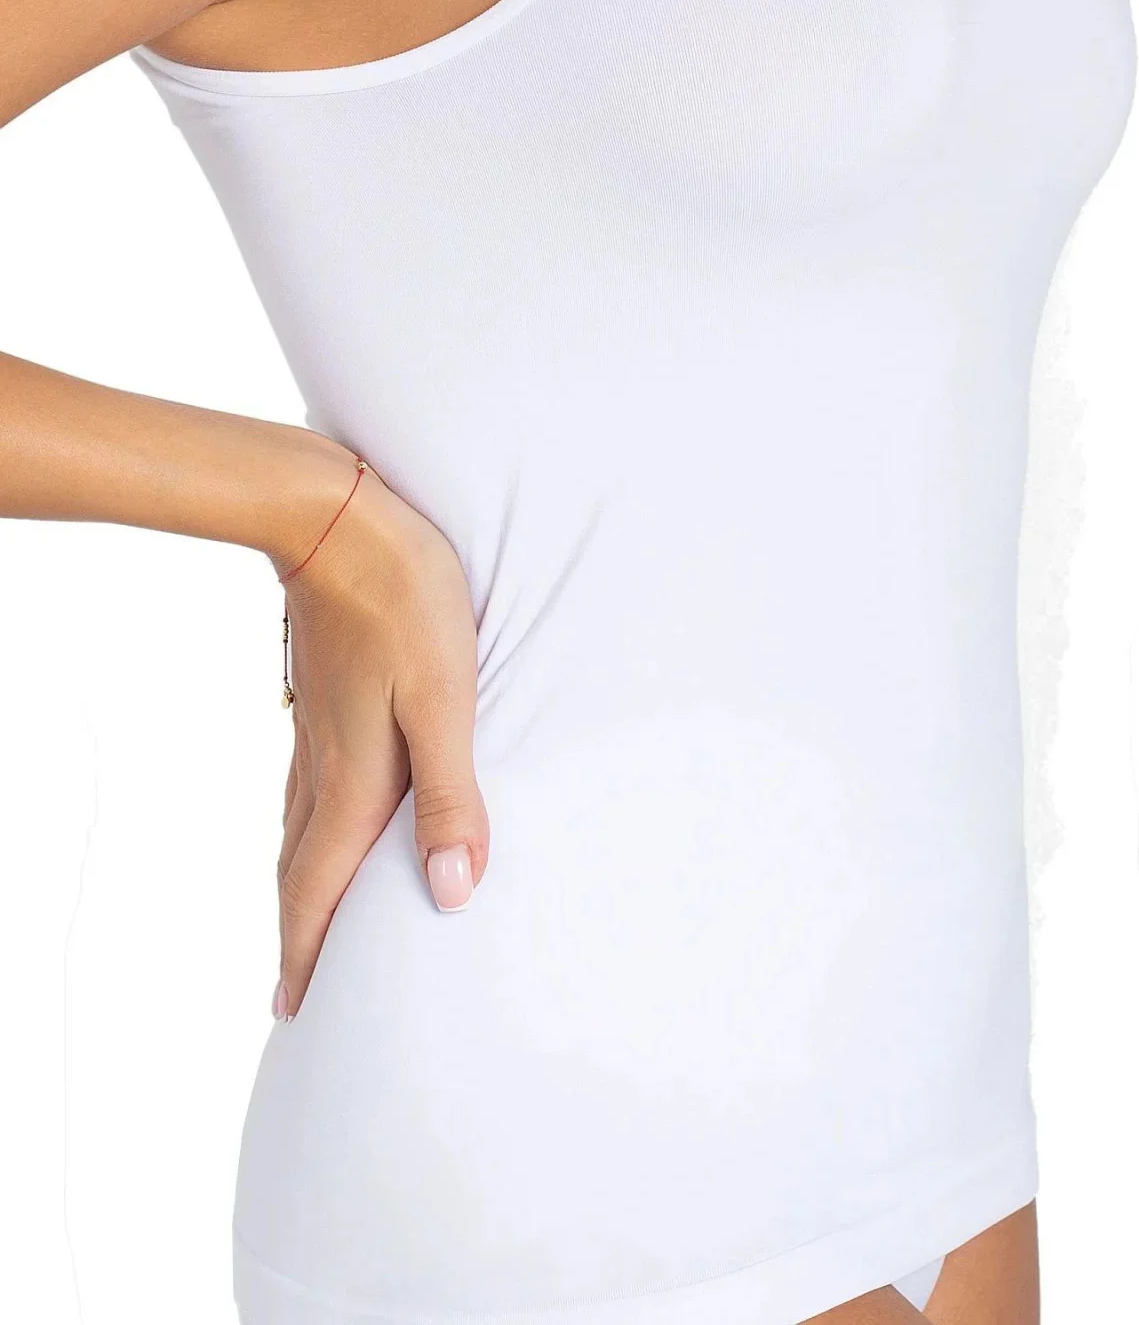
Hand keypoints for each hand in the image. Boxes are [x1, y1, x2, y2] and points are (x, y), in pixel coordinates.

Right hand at [271, 460, 487, 1018]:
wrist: (334, 519)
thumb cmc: (405, 603)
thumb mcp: (446, 699)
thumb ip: (449, 798)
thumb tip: (450, 898)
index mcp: (354, 780)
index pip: (321, 889)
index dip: (310, 953)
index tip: (296, 1013)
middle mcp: (324, 766)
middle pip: (300, 870)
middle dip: (299, 934)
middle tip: (295, 990)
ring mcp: (314, 728)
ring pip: (300, 828)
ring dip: (302, 884)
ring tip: (308, 919)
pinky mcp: (318, 694)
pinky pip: (307, 788)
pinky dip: (309, 830)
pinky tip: (326, 817)